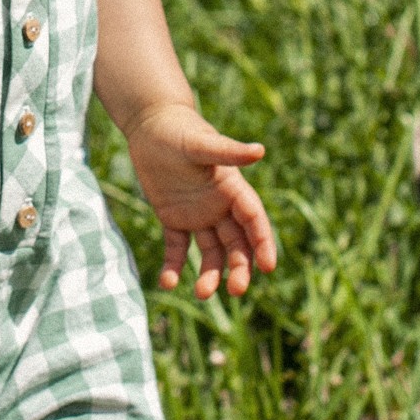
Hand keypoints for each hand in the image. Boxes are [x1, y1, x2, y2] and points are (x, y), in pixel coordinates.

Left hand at [124, 101, 276, 299]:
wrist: (150, 126)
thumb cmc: (179, 130)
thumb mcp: (201, 143)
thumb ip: (227, 151)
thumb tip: (259, 151)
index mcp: (232, 189)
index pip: (254, 220)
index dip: (263, 243)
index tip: (268, 267)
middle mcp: (220, 206)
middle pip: (237, 244)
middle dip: (239, 268)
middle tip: (235, 291)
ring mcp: (198, 215)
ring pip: (211, 252)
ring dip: (210, 274)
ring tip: (202, 293)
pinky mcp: (174, 219)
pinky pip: (177, 248)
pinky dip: (173, 266)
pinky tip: (167, 282)